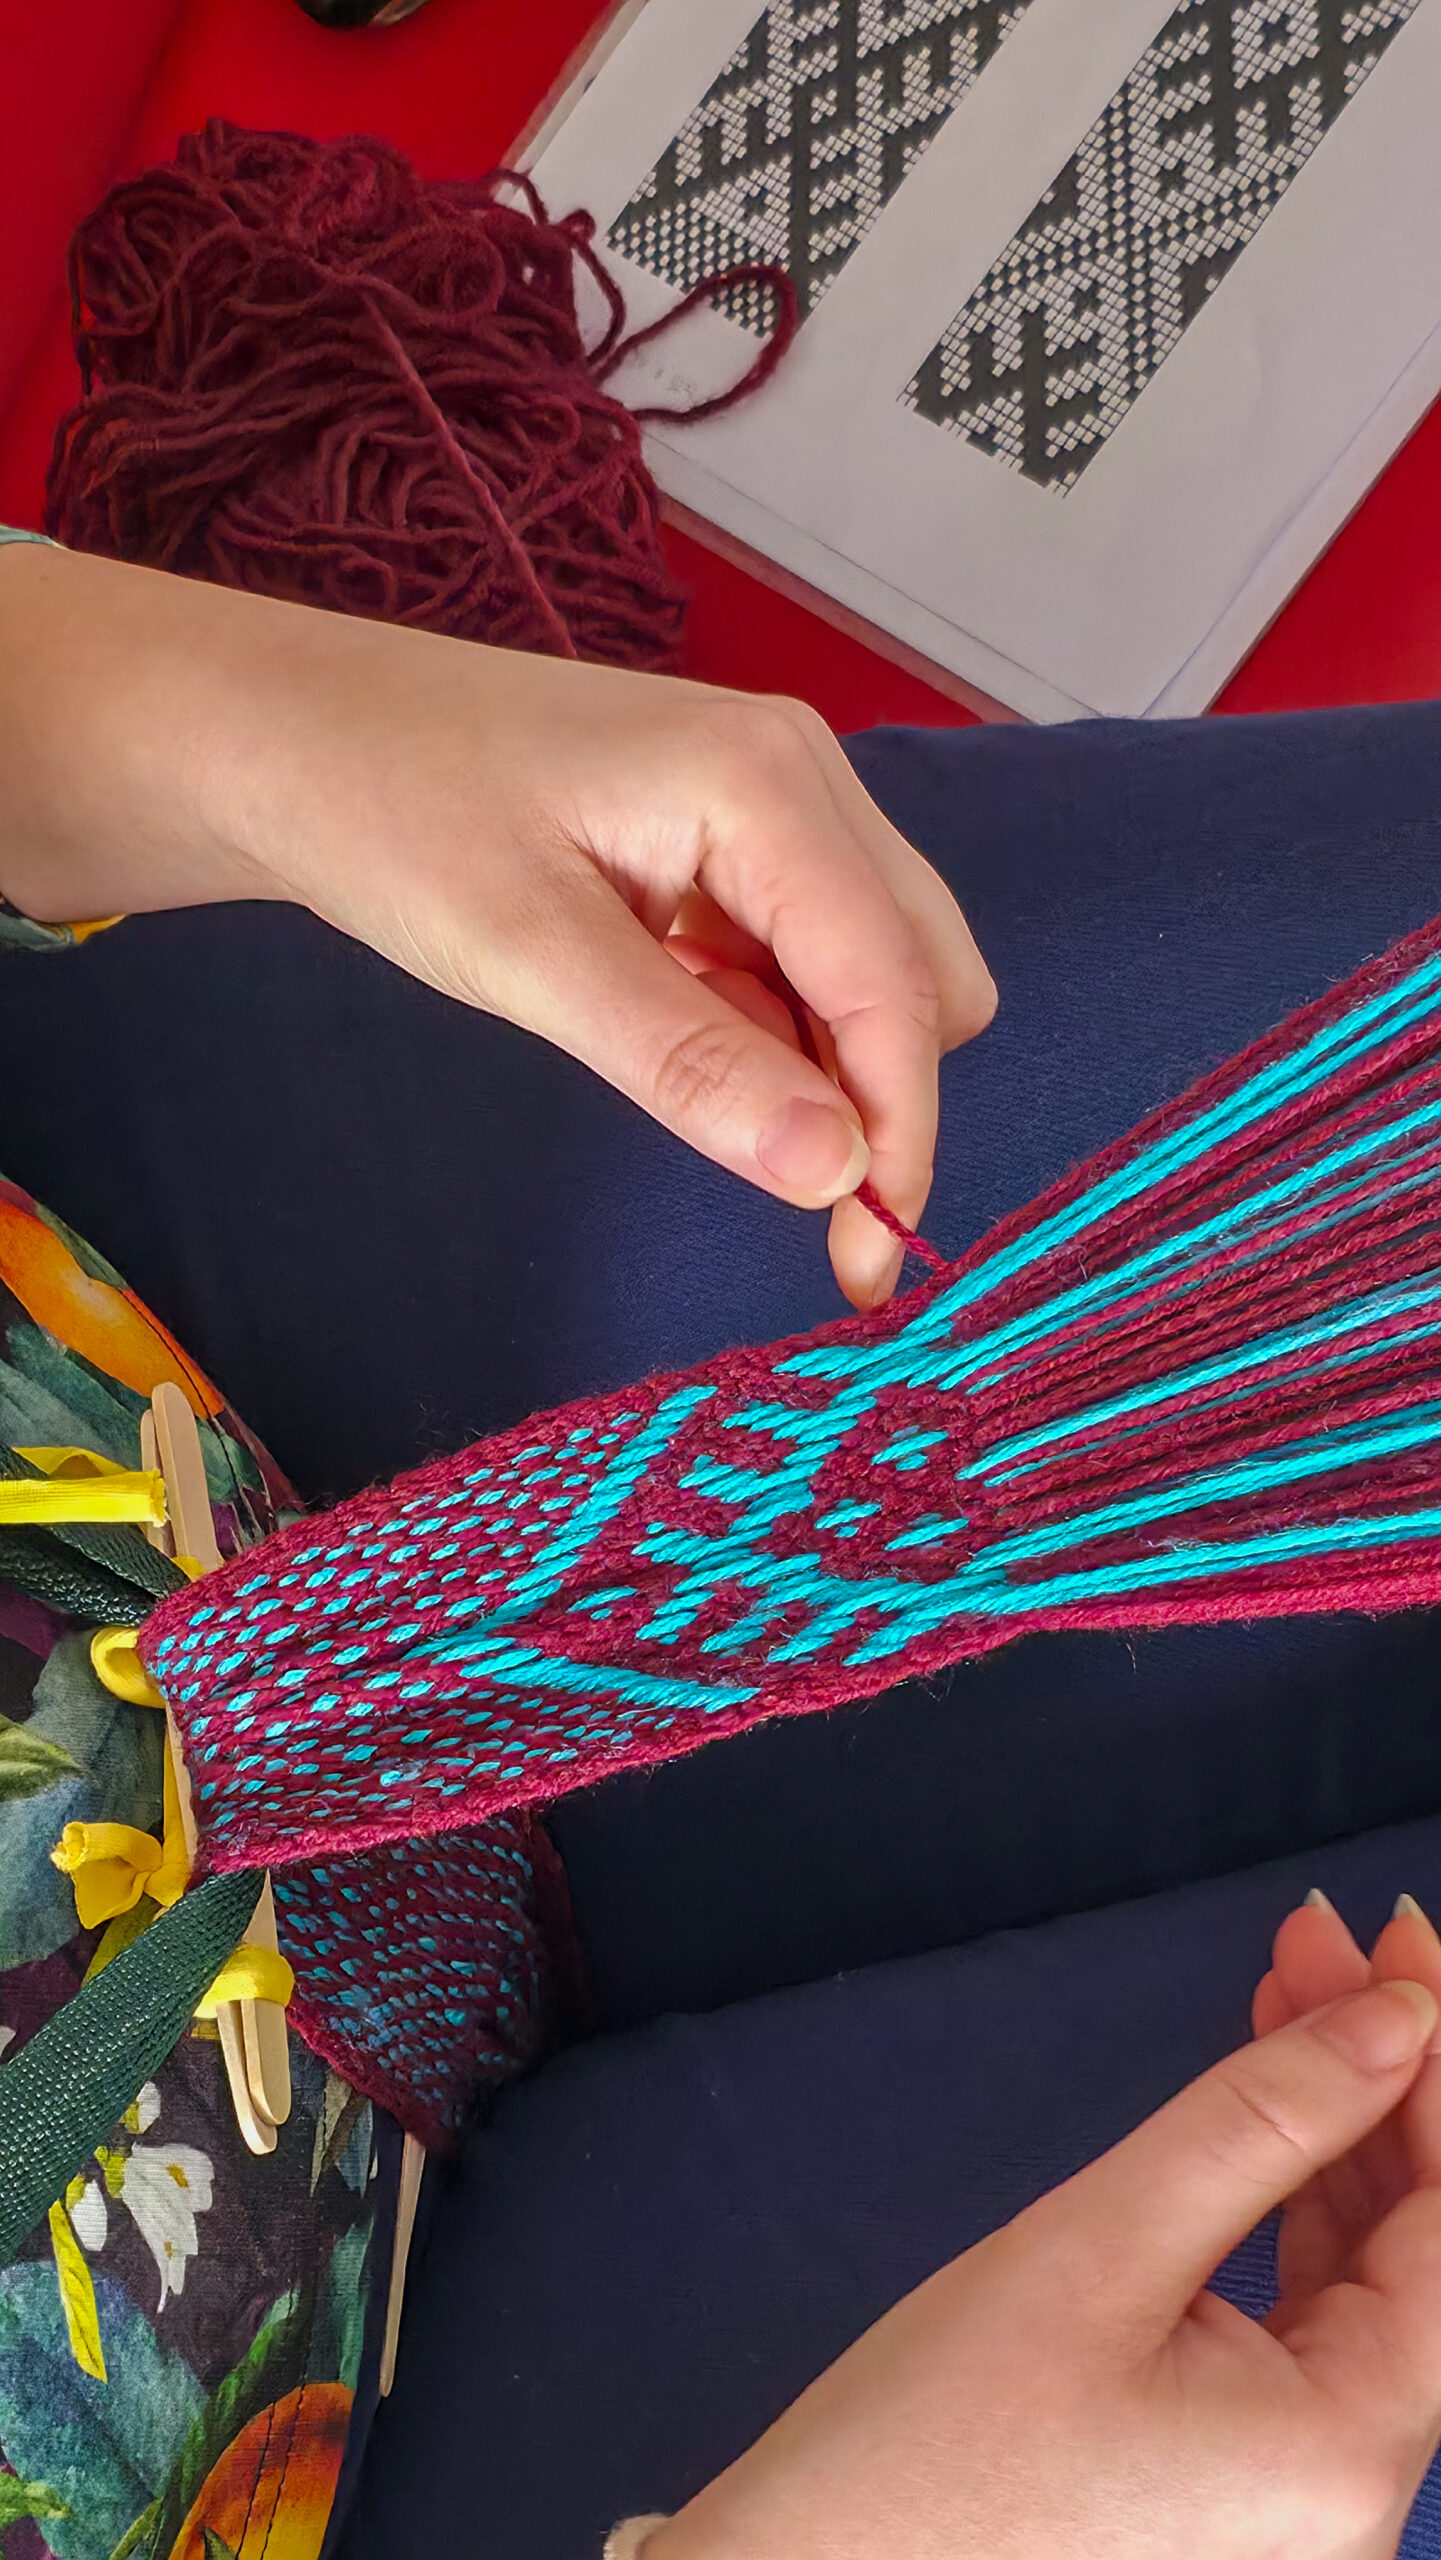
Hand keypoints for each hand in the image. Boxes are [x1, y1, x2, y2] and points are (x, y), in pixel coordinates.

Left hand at [0, 544, 993, 1306]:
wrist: (290, 734)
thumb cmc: (392, 821)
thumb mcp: (532, 959)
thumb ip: (692, 1065)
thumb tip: (839, 1174)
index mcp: (767, 783)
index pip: (895, 985)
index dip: (900, 1130)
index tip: (869, 1260)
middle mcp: (800, 776)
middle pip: (922, 971)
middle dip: (886, 1096)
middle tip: (808, 1214)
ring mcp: (770, 800)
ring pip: (874, 969)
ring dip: (831, 1066)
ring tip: (718, 1115)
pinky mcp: (731, 836)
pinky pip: (803, 955)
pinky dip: (777, 1027)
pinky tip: (687, 1044)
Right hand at [648, 1895, 1440, 2559]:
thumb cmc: (929, 2452)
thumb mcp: (1099, 2248)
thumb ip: (1262, 2122)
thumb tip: (1394, 2022)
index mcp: (1348, 2454)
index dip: (1436, 2066)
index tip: (1399, 1940)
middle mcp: (1355, 2501)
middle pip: (1416, 2246)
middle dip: (1379, 2076)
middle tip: (1332, 1940)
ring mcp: (1302, 2503)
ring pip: (1363, 2276)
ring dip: (1335, 2128)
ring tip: (1291, 1988)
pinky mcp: (1247, 2492)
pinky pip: (1307, 2324)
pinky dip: (1293, 2207)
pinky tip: (1269, 2109)